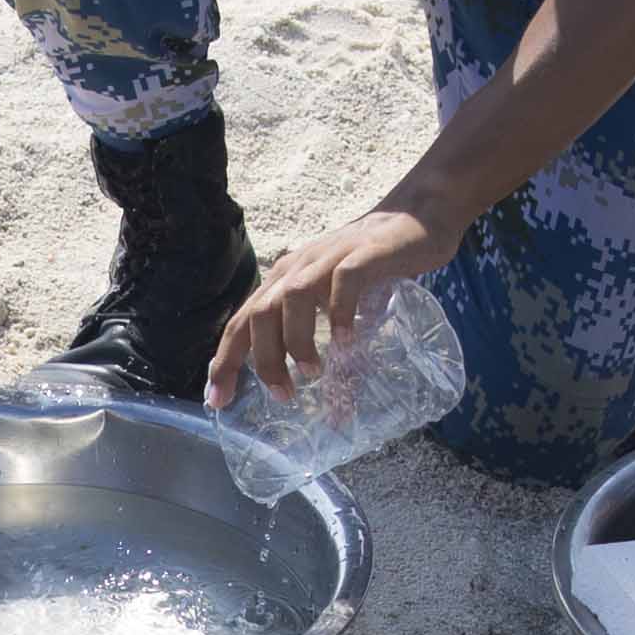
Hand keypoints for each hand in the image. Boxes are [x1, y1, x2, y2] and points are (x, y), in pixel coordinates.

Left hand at [215, 206, 446, 403]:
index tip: (218, 401)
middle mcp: (298, 267)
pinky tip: (347, 341)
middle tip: (283, 394)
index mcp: (284, 281)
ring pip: (293, 297)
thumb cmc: (373, 269)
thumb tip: (336, 415)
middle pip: (261, 313)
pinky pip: (344, 281)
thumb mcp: (339, 307)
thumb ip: (332, 346)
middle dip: (264, 359)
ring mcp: (329, 258)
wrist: (416, 219)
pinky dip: (339, 312)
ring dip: (297, 339)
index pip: (242, 322)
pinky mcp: (364, 254)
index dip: (226, 361)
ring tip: (312, 372)